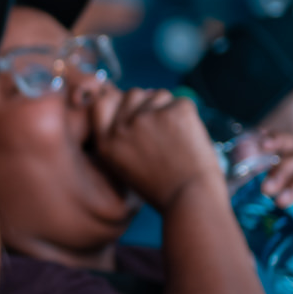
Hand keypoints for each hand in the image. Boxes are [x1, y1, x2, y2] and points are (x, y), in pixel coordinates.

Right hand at [83, 86, 223, 214]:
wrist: (190, 200)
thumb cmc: (162, 189)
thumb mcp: (125, 167)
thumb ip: (121, 137)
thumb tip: (132, 102)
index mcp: (107, 143)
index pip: (101, 103)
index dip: (117, 103)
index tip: (132, 112)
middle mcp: (122, 128)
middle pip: (132, 93)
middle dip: (146, 105)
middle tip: (162, 130)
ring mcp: (148, 117)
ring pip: (158, 95)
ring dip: (167, 109)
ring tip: (176, 139)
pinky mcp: (175, 111)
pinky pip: (181, 101)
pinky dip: (188, 117)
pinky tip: (189, 139)